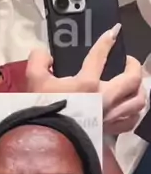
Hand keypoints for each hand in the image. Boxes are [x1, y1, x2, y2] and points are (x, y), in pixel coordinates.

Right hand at [26, 26, 145, 135]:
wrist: (46, 141)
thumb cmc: (42, 109)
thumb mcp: (34, 80)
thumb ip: (38, 60)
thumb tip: (44, 54)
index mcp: (87, 82)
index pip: (100, 56)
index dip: (107, 41)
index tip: (114, 31)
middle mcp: (105, 98)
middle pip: (132, 79)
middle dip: (133, 66)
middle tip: (128, 61)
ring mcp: (110, 115)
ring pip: (138, 100)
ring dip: (139, 89)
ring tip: (134, 84)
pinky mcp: (110, 130)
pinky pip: (131, 121)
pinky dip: (134, 112)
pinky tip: (130, 108)